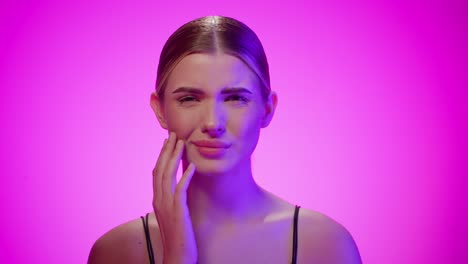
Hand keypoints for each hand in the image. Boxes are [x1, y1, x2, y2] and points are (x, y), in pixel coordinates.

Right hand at [152, 132, 197, 263]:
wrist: (176, 256)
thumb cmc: (177, 237)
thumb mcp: (173, 215)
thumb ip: (173, 202)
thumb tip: (177, 191)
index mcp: (157, 200)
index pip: (157, 173)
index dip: (161, 156)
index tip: (167, 143)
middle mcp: (158, 200)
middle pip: (160, 170)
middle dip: (166, 151)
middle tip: (173, 135)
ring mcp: (167, 206)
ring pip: (167, 176)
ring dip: (174, 158)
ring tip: (181, 143)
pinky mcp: (177, 212)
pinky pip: (180, 190)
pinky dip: (185, 177)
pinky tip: (191, 167)